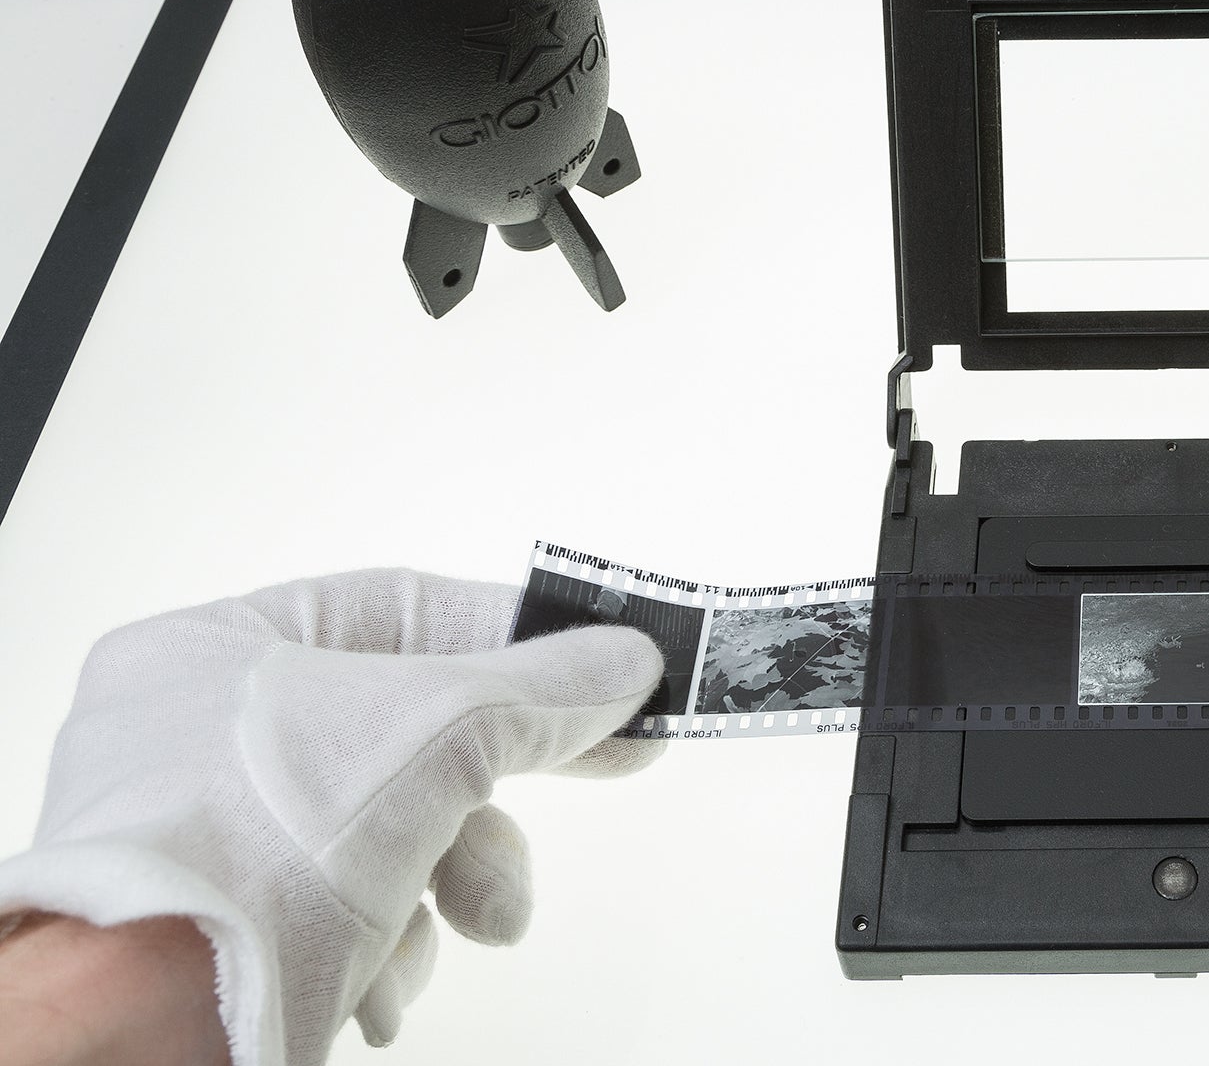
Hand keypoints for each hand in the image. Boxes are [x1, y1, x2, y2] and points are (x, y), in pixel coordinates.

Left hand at [0, 570, 660, 1065]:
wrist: (153, 1022)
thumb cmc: (268, 842)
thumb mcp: (440, 731)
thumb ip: (545, 689)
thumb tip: (630, 659)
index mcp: (212, 652)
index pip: (400, 612)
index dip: (517, 637)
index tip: (605, 669)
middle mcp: (198, 740)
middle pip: (407, 734)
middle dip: (500, 786)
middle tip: (613, 766)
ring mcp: (209, 843)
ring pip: (389, 836)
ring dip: (457, 880)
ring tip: (483, 920)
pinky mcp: (229, 935)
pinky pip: (342, 915)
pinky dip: (386, 948)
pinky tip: (380, 983)